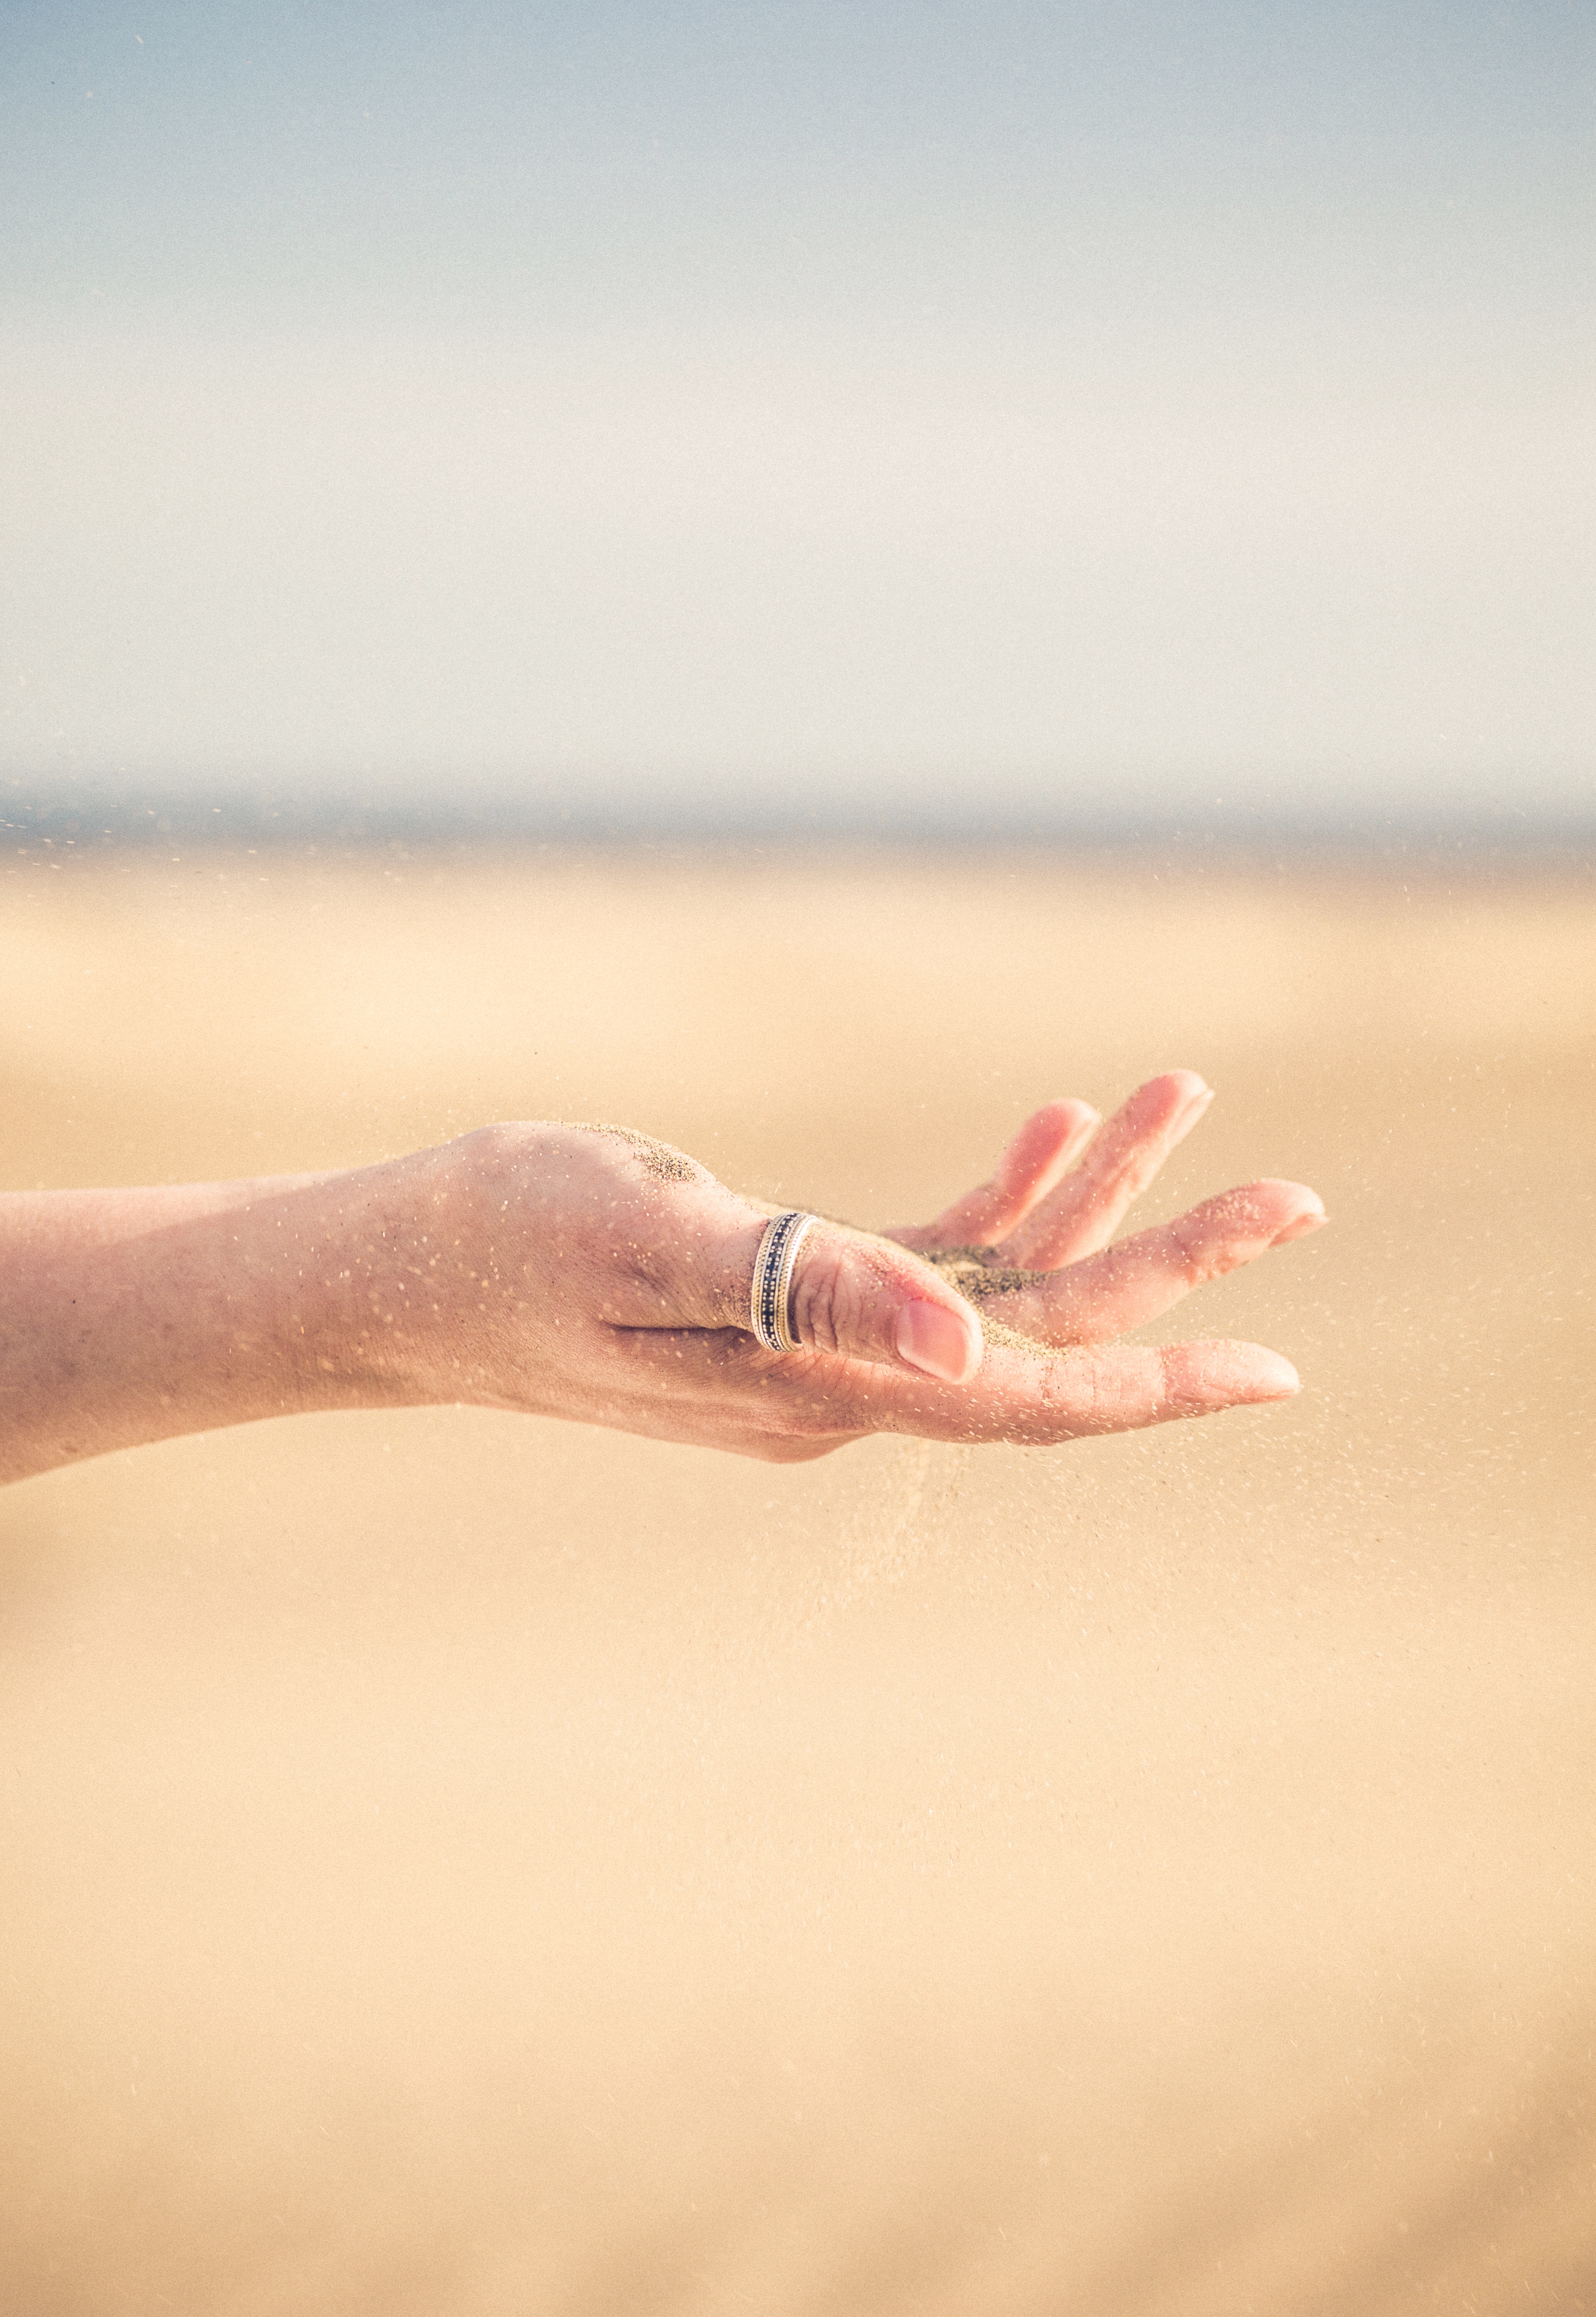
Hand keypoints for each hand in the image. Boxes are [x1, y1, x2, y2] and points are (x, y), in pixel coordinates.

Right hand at [404, 1072, 1324, 1462]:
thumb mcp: (662, 1238)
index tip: (1272, 1363)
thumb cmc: (509, 1238)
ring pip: (997, 1286)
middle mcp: (841, 1386)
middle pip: (1038, 1338)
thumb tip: (972, 1356)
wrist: (401, 1269)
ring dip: (1093, 1201)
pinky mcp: (794, 1298)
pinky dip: (1000, 1194)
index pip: (1021, 1397)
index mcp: (818, 1390)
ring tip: (1181, 1100)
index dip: (1152, 1376)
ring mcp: (822, 1347)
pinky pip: (930, 1256)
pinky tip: (1054, 1126)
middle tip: (1295, 1198)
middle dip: (1168, 1268)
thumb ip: (819, 1290)